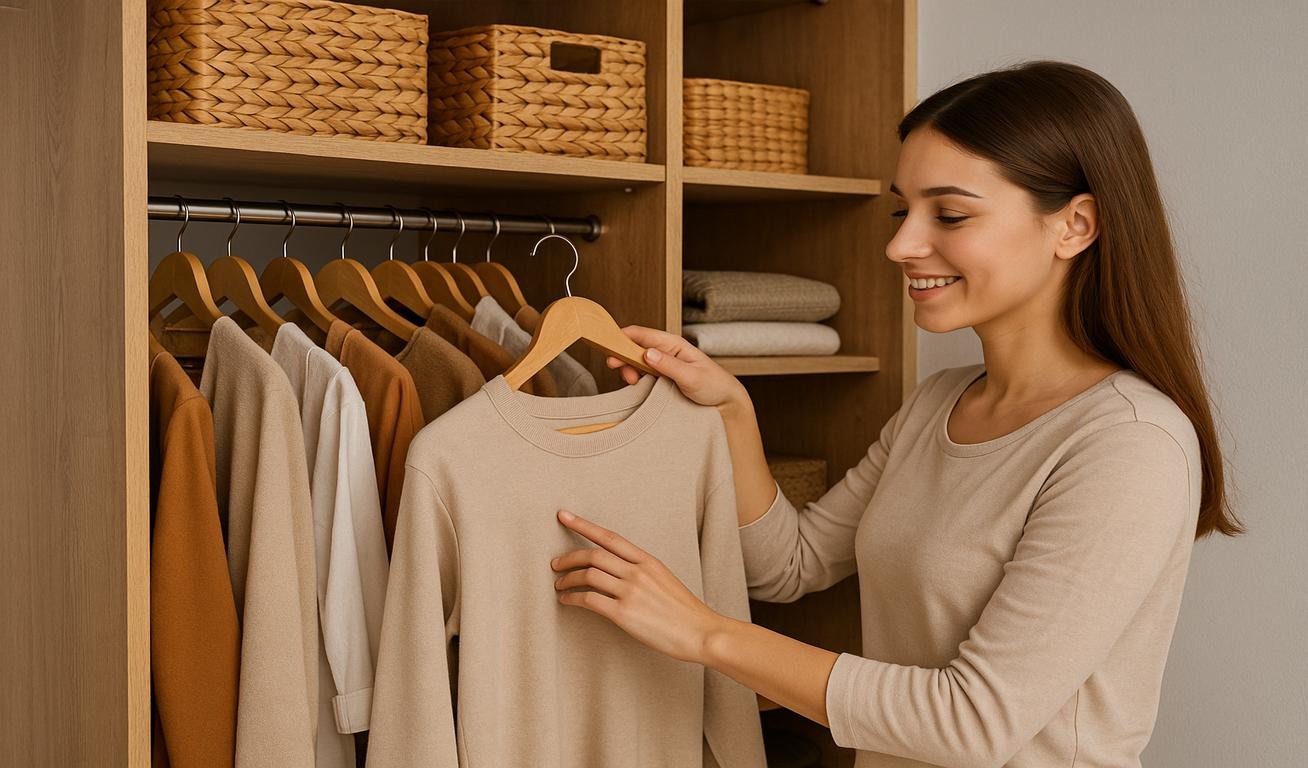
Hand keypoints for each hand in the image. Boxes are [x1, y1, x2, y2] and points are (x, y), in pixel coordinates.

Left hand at [551, 508, 724, 664]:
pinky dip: (573, 598)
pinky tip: (567, 601)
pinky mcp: (624, 613)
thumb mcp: (665, 579)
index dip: (583, 525)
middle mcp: (637, 571)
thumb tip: (617, 569)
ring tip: (559, 584)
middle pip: (593, 555)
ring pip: (588, 575)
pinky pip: (589, 600)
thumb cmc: (684, 610)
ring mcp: (630, 591)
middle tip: (555, 564)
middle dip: (569, 557)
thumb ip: (641, 571)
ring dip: (568, 579)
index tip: (564, 516)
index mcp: (648, 560)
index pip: (609, 537)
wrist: (700, 632)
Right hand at [606, 325, 747, 410]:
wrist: (725, 402)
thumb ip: (669, 366)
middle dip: (621, 357)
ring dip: (627, 370)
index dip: (621, 337)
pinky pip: (641, 374)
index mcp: (672, 344)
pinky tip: (637, 387)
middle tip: (618, 371)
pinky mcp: (661, 377)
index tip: (607, 347)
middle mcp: (665, 351)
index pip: (640, 334)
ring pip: (634, 361)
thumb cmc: (714, 386)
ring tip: (632, 382)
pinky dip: (634, 379)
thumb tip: (646, 353)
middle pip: (633, 346)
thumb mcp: (692, 377)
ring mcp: (662, 364)